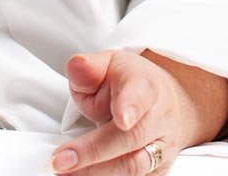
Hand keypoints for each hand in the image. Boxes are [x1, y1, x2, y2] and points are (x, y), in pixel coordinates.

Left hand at [49, 50, 227, 175]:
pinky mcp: (158, 170)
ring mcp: (162, 147)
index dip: (130, 108)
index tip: (121, 119)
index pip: (139, 96)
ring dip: (96, 171)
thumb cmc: (130, 81)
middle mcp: (158, 119)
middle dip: (93, 152)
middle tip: (62, 159)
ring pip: (133, 165)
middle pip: (130, 138)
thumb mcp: (107, 63)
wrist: (165, 101)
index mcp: (144, 86)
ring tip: (65, 172)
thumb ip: (88, 68)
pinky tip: (83, 175)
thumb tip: (77, 65)